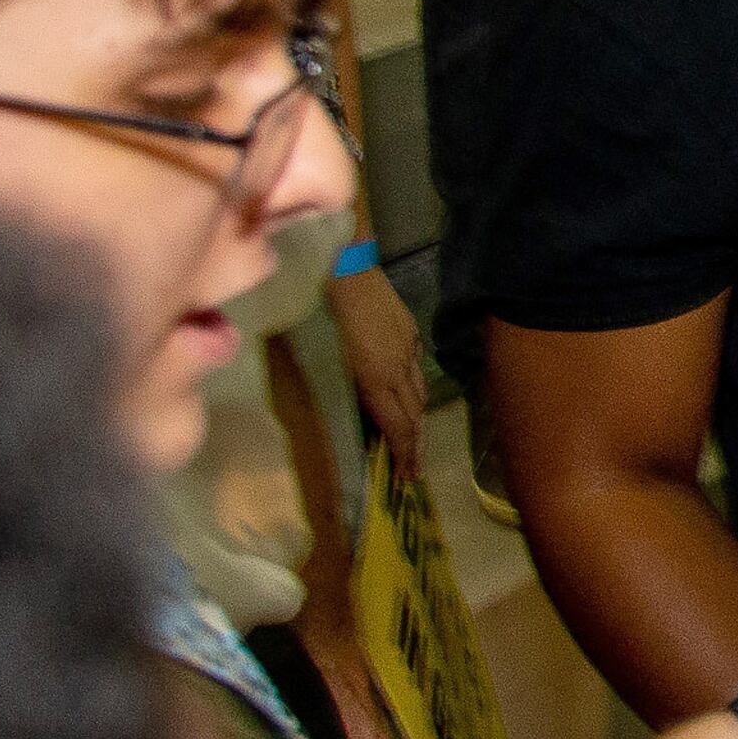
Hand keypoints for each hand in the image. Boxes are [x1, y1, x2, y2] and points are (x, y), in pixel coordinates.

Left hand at [322, 263, 429, 475]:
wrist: (343, 262)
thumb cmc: (318, 310)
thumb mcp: (319, 357)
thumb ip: (339, 388)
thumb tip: (351, 415)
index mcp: (374, 377)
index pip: (398, 425)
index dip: (405, 454)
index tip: (409, 477)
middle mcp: (398, 366)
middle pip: (415, 413)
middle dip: (416, 444)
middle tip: (414, 468)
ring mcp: (407, 346)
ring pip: (419, 391)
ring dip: (416, 418)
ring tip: (412, 437)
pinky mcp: (409, 329)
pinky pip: (415, 366)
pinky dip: (411, 386)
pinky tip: (404, 389)